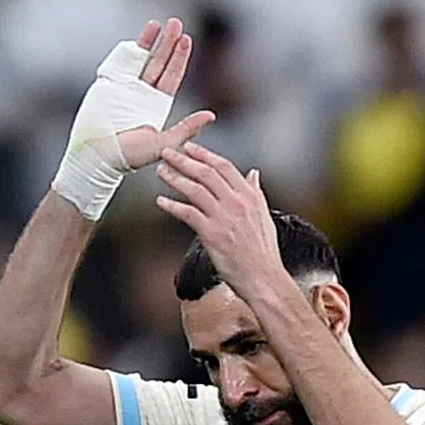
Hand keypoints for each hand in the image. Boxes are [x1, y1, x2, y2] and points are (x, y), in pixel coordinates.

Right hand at [117, 19, 214, 169]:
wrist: (97, 156)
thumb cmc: (130, 156)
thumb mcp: (164, 144)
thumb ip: (187, 128)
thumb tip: (211, 116)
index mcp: (157, 105)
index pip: (172, 76)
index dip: (179, 57)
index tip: (186, 39)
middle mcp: (143, 93)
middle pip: (159, 62)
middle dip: (168, 42)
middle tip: (176, 22)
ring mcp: (126, 87)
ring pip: (141, 59)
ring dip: (150, 41)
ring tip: (159, 23)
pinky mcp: (109, 84)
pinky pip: (120, 63)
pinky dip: (129, 49)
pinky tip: (138, 37)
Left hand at [155, 142, 284, 296]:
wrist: (263, 277)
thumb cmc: (263, 252)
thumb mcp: (264, 216)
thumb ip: (256, 192)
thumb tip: (253, 174)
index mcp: (250, 196)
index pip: (224, 167)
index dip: (205, 154)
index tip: (191, 147)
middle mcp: (237, 203)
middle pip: (206, 173)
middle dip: (184, 160)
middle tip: (168, 153)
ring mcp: (224, 218)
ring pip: (195, 190)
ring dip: (175, 178)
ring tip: (162, 171)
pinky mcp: (211, 234)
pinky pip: (188, 214)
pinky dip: (172, 206)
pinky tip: (161, 201)